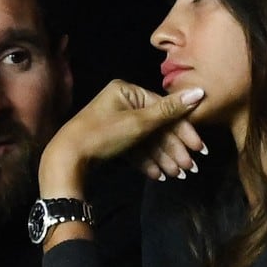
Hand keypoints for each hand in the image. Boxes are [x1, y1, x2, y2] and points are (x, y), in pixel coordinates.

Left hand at [39, 80, 204, 198]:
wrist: (67, 160)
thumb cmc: (103, 135)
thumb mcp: (138, 123)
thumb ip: (169, 110)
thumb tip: (199, 92)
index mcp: (126, 90)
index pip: (163, 108)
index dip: (182, 129)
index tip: (199, 148)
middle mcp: (121, 103)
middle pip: (156, 126)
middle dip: (173, 148)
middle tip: (190, 167)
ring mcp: (115, 122)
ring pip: (146, 140)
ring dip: (163, 158)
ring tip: (177, 174)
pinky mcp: (110, 140)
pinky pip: (134, 149)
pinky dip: (147, 161)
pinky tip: (159, 175)